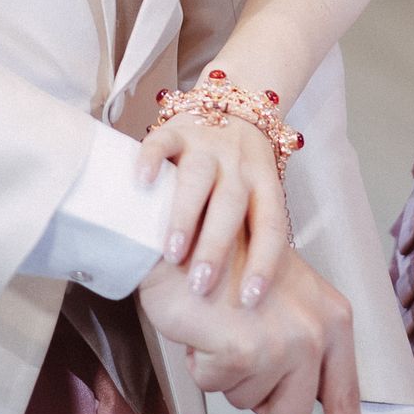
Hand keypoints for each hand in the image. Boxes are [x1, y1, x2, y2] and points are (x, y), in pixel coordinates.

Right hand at [137, 97, 288, 309]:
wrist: (238, 103)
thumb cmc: (243, 172)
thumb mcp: (259, 198)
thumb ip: (252, 239)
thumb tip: (247, 310)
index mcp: (265, 184)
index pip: (272, 226)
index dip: (265, 264)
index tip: (251, 300)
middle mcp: (240, 165)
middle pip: (233, 206)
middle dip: (218, 248)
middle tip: (201, 286)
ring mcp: (208, 145)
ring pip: (199, 178)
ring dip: (186, 215)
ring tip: (171, 252)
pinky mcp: (177, 128)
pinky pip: (163, 141)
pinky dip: (152, 160)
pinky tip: (142, 183)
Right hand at [139, 243, 361, 413]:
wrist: (184, 238)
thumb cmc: (228, 266)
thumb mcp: (287, 301)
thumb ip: (306, 348)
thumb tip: (310, 404)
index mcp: (334, 318)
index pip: (347, 396)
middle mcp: (317, 331)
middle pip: (291, 413)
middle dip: (258, 395)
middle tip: (239, 352)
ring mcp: (283, 343)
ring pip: (249, 403)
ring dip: (227, 376)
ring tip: (222, 329)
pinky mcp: (245, 351)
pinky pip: (217, 387)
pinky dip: (203, 365)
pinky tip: (205, 328)